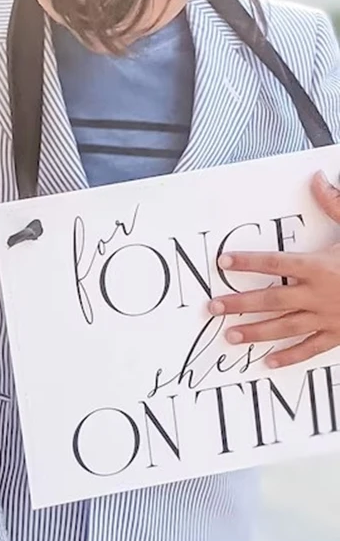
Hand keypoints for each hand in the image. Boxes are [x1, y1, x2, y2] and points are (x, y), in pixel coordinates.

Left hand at [211, 171, 339, 367]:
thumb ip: (336, 205)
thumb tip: (317, 178)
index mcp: (321, 267)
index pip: (276, 264)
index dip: (248, 262)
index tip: (224, 261)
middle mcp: (319, 294)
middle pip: (271, 300)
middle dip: (239, 304)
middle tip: (212, 307)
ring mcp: (328, 317)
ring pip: (284, 327)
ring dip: (255, 332)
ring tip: (229, 335)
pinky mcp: (339, 334)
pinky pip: (311, 347)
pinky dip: (290, 356)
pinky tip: (269, 361)